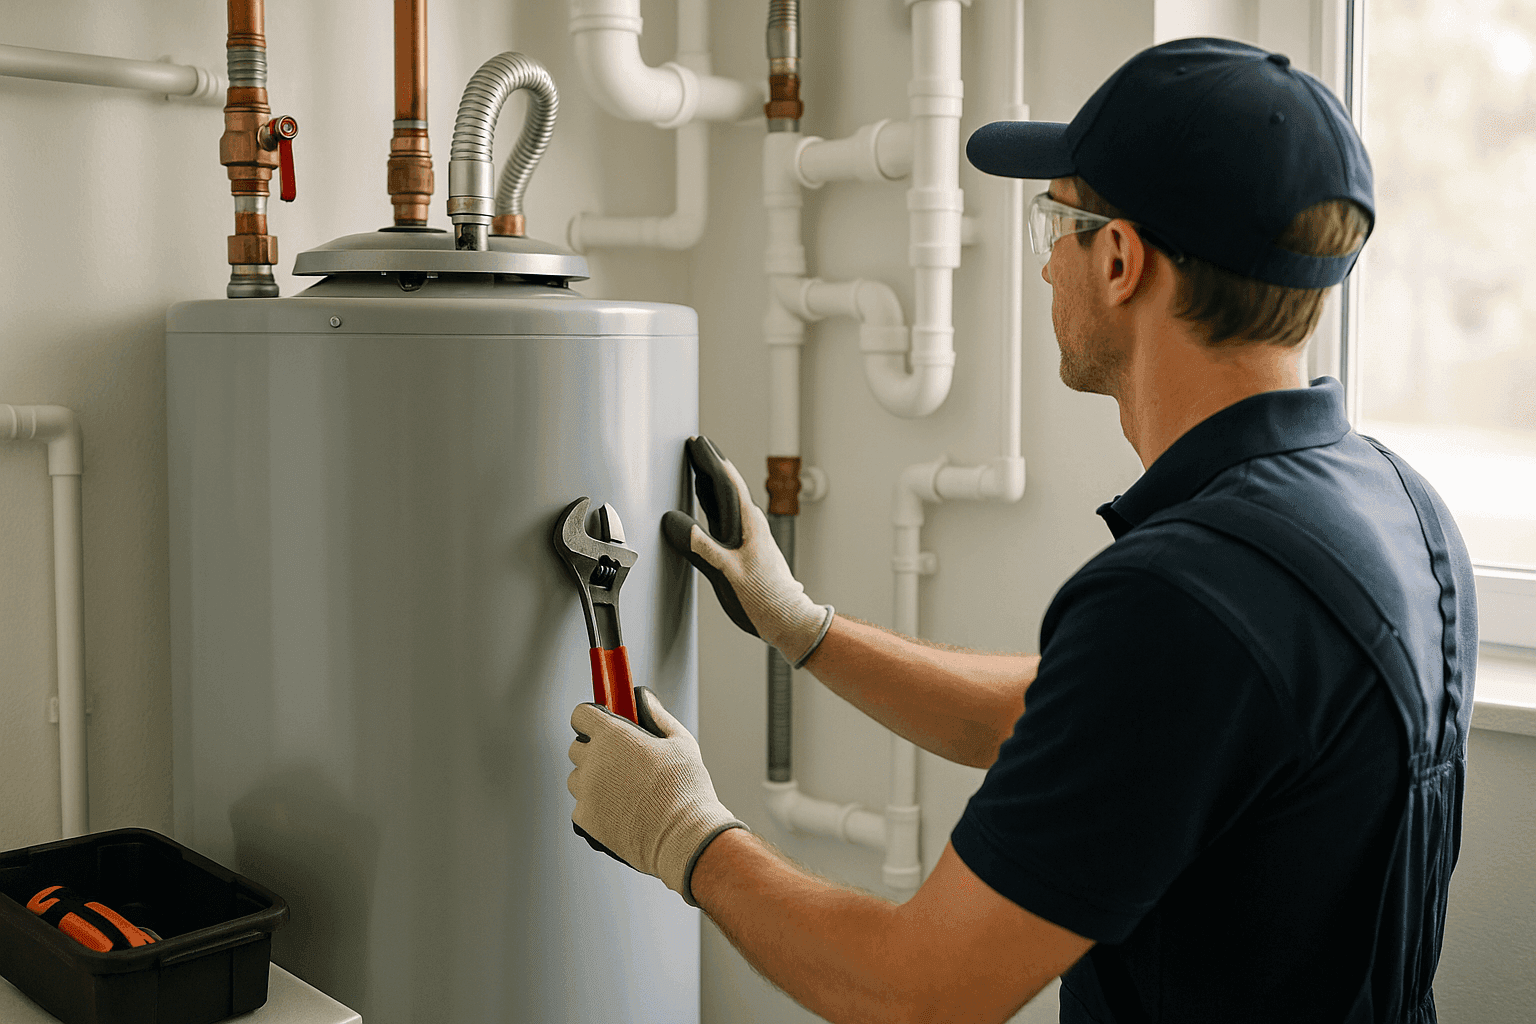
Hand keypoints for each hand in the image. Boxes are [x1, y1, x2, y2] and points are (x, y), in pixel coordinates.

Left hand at [568, 686, 747, 905]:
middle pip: (577, 747)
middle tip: (622, 762)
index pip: (581, 715)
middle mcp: (592, 761)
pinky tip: (621, 812)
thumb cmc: (686, 788)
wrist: (684, 837)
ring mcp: (585, 792)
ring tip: (626, 792)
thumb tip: (641, 698)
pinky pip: (581, 807)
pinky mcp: (584, 819)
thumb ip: (656, 715)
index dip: (592, 718)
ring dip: (593, 780)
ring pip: (578, 779)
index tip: (603, 725)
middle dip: (595, 750)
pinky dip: (595, 808)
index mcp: (612, 736)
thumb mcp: (680, 741)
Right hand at [662, 436, 834, 667]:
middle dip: (710, 464)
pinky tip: (706, 504)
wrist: (787, 619)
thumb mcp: (725, 573)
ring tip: (697, 467)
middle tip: (694, 445)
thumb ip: (700, 547)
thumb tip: (674, 521)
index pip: (726, 482)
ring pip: (727, 500)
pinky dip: (712, 503)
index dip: (709, 461)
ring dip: (711, 482)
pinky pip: (726, 515)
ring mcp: (750, 535)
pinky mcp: (747, 547)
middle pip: (727, 486)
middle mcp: (750, 525)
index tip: (696, 443)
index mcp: (747, 524)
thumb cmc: (762, 600)